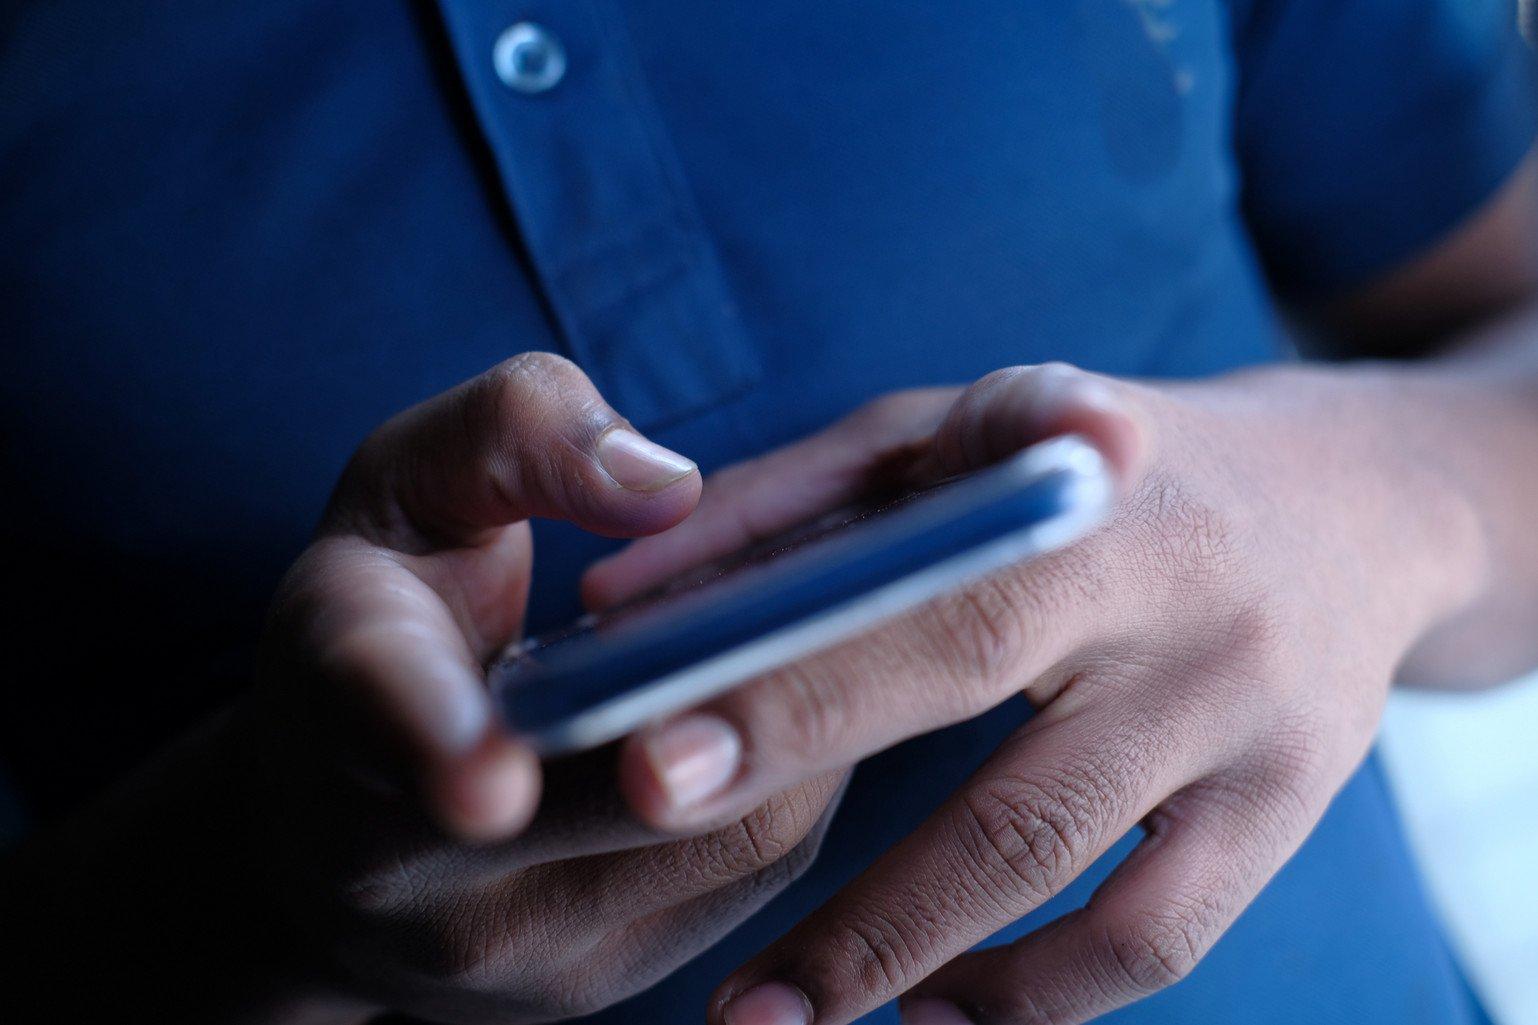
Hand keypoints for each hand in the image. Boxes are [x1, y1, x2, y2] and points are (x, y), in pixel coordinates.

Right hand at [4, 353, 844, 1023]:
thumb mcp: (411, 481)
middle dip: (753, 696)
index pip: (383, 716)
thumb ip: (518, 434)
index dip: (438, 744)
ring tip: (822, 632)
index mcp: (344, 695)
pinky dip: (797, 779)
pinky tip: (790, 704)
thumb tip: (668, 487)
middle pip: (622, 800)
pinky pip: (757, 873)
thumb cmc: (389, 613)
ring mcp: (511, 951)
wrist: (335, 812)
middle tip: (845, 591)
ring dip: (802, 730)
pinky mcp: (600, 985)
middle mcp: (404, 861)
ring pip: (729, 839)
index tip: (492, 779)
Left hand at [585, 362, 1483, 1024]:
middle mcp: (1186, 605)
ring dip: (908, 970)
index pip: (928, 608)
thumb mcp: (951, 429)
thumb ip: (787, 502)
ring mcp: (1255, 719)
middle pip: (1006, 766)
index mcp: (1087, 492)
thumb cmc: (1095, 459)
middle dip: (847, 887)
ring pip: (1070, 876)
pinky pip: (1160, 941)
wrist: (1351, 499)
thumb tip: (616, 602)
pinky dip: (1036, 1002)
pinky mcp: (1292, 807)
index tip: (651, 770)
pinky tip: (929, 1021)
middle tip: (711, 989)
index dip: (792, 695)